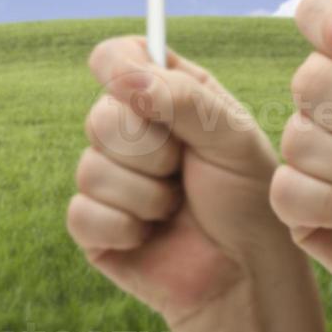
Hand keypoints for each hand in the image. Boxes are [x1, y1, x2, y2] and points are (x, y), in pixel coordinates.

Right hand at [67, 37, 331, 331]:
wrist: (247, 274)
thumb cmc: (247, 198)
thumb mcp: (230, 137)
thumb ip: (184, 99)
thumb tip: (126, 78)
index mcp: (163, 94)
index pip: (117, 57)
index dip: (118, 67)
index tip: (140, 91)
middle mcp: (129, 129)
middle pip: (100, 115)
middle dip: (151, 151)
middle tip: (185, 169)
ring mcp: (107, 176)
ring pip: (91, 168)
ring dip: (147, 195)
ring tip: (177, 206)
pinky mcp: (92, 224)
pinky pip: (84, 213)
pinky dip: (126, 227)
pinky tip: (151, 235)